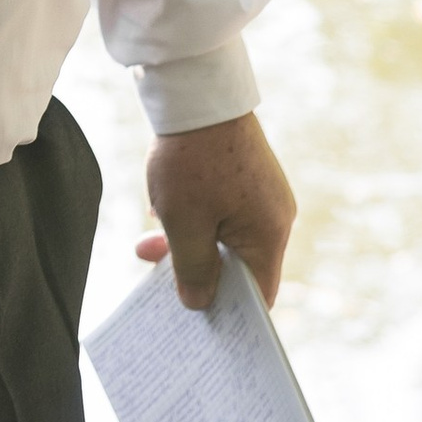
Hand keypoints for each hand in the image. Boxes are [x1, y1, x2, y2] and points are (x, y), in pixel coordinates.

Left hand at [136, 112, 295, 311]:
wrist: (198, 90)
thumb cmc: (192, 158)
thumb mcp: (184, 223)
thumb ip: (193, 270)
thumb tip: (200, 305)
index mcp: (269, 235)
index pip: (258, 295)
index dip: (232, 316)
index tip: (203, 330)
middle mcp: (274, 217)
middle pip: (239, 268)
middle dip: (197, 277)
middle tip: (161, 290)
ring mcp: (262, 196)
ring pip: (225, 239)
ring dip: (186, 246)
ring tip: (147, 247)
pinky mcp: (246, 178)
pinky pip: (222, 215)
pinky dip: (193, 222)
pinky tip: (158, 217)